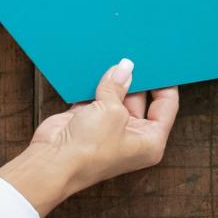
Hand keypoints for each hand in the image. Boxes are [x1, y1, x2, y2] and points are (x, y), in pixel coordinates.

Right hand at [0, 59, 178, 216]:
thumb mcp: (112, 111)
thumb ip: (118, 86)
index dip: (164, 83)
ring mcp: (109, 128)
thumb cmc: (89, 150)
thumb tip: (124, 67)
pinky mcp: (88, 121)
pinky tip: (97, 65)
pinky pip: (97, 96)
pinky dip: (95, 84)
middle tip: (135, 54)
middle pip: (141, 99)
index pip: (166, 107)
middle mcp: (132, 136)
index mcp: (150, 141)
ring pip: (117, 95)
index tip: (161, 63)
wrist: (52, 163)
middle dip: (136, 78)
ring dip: (113, 80)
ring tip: (115, 56)